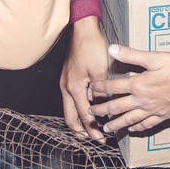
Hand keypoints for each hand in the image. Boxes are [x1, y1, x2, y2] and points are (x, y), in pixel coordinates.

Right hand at [59, 17, 111, 139]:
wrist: (83, 30)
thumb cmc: (91, 47)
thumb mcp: (100, 70)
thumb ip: (101, 90)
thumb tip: (103, 106)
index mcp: (74, 88)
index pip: (83, 115)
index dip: (92, 128)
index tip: (101, 138)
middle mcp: (67, 88)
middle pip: (71, 117)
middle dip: (82, 130)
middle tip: (94, 138)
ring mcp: (66, 83)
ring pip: (70, 109)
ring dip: (80, 120)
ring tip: (91, 128)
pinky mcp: (69, 78)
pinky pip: (72, 99)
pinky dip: (80, 108)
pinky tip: (90, 108)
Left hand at [94, 44, 169, 133]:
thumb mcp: (155, 58)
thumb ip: (132, 55)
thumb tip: (112, 49)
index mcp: (138, 85)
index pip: (112, 87)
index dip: (100, 88)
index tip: (91, 89)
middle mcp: (142, 100)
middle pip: (116, 107)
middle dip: (102, 111)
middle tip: (91, 113)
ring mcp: (152, 110)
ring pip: (128, 120)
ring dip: (115, 124)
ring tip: (106, 128)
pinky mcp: (162, 116)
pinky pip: (146, 125)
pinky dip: (136, 128)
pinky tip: (132, 129)